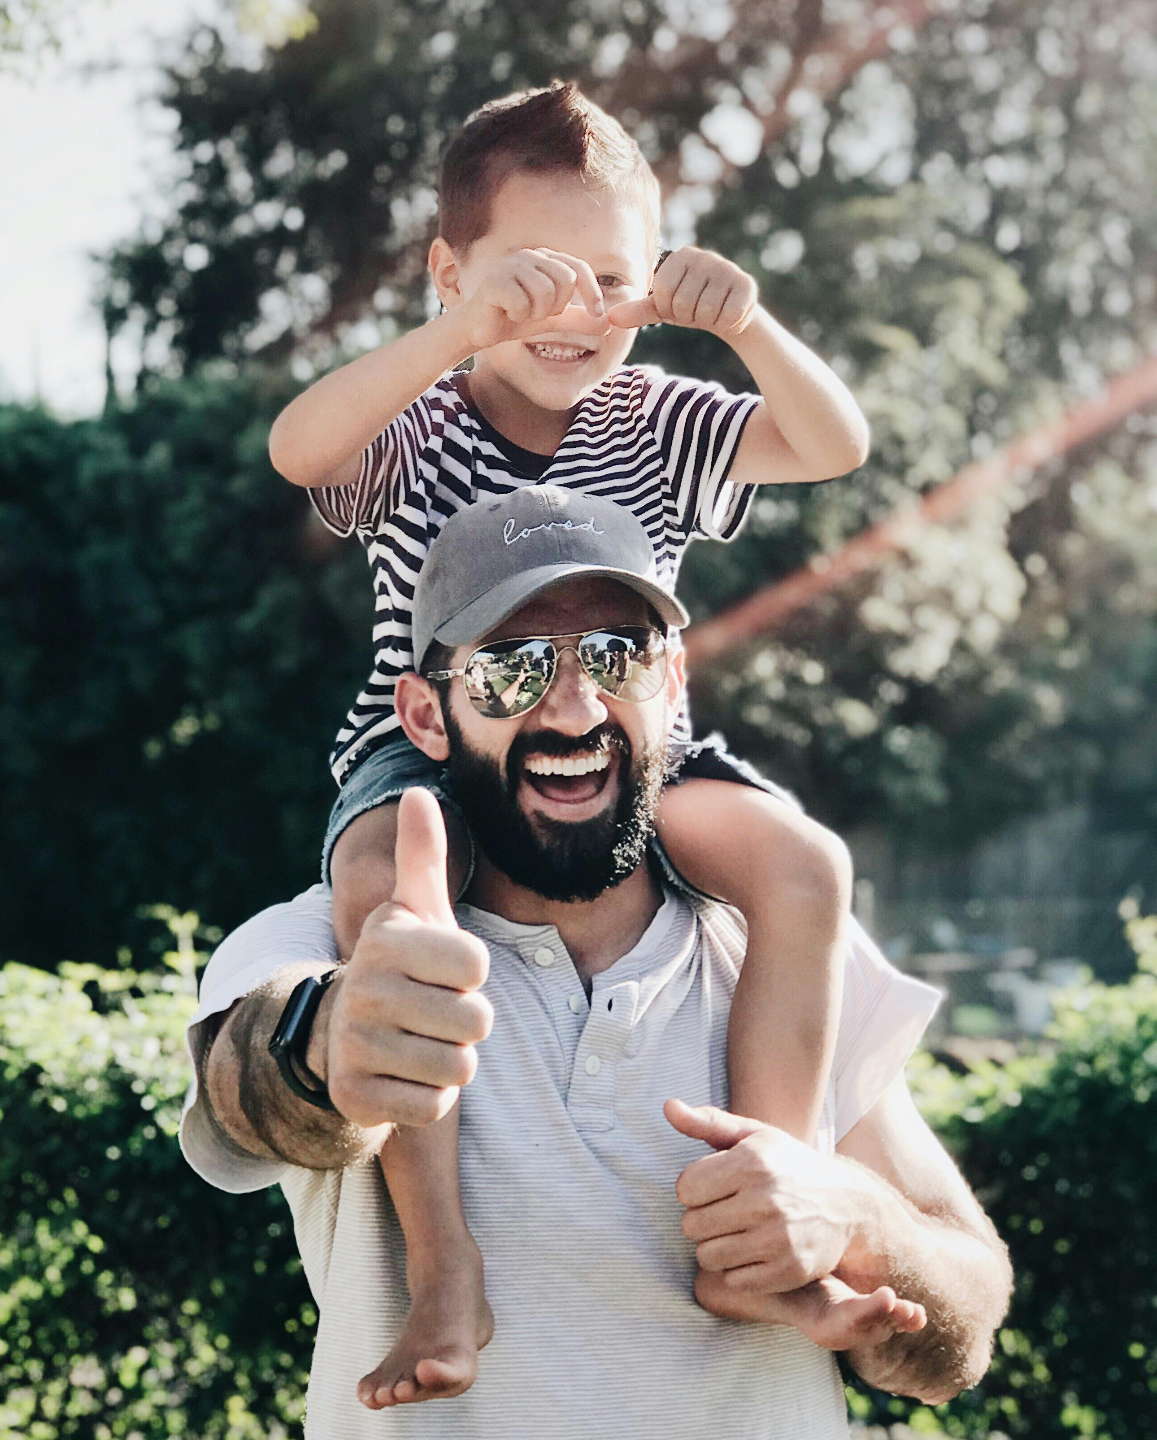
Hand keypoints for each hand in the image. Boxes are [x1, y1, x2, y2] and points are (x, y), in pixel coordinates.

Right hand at [321, 789, 493, 1127]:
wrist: (346, 1035)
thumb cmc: (404, 967)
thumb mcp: (414, 910)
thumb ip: (424, 854)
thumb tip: (418, 791)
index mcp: (386, 940)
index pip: (477, 965)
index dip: (471, 974)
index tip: (442, 972)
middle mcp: (363, 988)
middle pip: (476, 1021)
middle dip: (467, 1023)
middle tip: (433, 1013)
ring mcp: (355, 1045)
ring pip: (459, 1067)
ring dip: (452, 1061)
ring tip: (421, 1042)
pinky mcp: (355, 1097)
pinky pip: (435, 1106)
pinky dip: (430, 1097)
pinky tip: (405, 1076)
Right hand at [460, 248, 608, 350]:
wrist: (478, 328)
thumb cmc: (515, 319)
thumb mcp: (553, 320)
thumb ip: (578, 319)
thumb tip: (609, 324)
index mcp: (546, 260)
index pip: (579, 269)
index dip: (593, 292)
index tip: (598, 315)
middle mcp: (530, 255)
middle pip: (566, 280)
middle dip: (558, 306)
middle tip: (539, 314)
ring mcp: (510, 265)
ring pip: (545, 292)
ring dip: (536, 313)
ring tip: (521, 313)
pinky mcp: (494, 280)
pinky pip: (522, 303)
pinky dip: (518, 315)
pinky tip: (506, 312)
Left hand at [607, 247, 758, 337]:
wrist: (730, 313)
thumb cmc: (690, 306)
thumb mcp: (662, 308)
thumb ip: (637, 311)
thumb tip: (609, 318)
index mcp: (680, 256)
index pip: (662, 293)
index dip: (668, 309)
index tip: (678, 306)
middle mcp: (704, 256)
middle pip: (683, 304)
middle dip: (688, 316)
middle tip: (697, 309)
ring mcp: (727, 268)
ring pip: (705, 312)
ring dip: (707, 320)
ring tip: (712, 310)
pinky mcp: (746, 284)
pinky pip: (727, 315)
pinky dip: (726, 322)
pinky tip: (728, 312)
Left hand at [666, 1098, 864, 1293]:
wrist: (848, 1203)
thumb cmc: (789, 1164)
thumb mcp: (754, 1135)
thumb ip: (708, 1123)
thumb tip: (668, 1108)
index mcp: (752, 1162)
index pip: (685, 1188)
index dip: (694, 1189)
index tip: (713, 1187)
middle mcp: (766, 1199)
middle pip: (691, 1225)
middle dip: (701, 1219)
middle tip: (724, 1212)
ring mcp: (779, 1238)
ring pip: (708, 1256)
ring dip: (715, 1247)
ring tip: (735, 1233)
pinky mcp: (790, 1270)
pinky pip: (734, 1281)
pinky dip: (738, 1270)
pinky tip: (753, 1252)